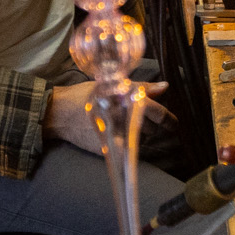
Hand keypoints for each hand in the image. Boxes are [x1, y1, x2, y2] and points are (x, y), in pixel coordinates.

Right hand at [45, 79, 172, 154]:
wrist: (60, 113)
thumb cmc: (86, 95)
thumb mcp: (113, 84)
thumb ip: (142, 87)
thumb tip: (164, 87)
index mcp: (128, 103)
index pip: (158, 113)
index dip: (169, 120)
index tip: (174, 124)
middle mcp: (126, 121)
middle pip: (151, 129)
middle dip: (150, 124)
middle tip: (139, 117)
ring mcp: (117, 138)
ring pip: (140, 140)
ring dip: (138, 133)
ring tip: (124, 123)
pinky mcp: (109, 150)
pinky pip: (127, 150)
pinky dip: (127, 143)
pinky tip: (118, 135)